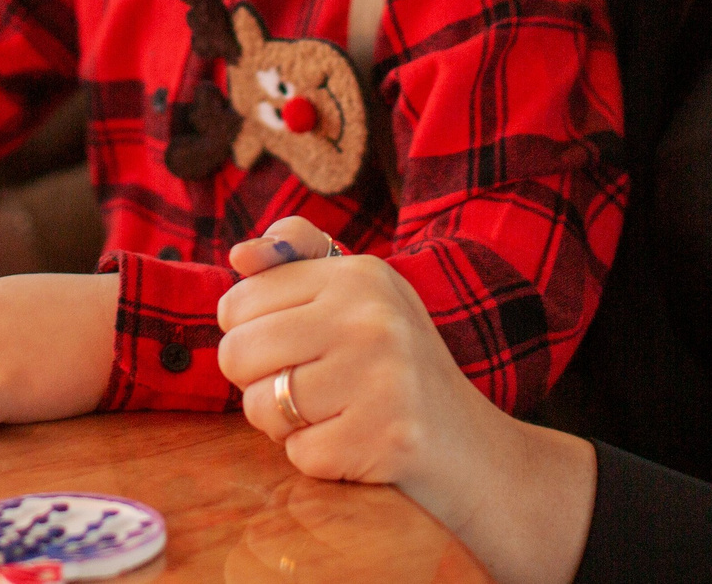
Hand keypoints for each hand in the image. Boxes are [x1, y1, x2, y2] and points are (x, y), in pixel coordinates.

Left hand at [215, 216, 596, 583]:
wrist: (474, 450)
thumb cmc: (396, 366)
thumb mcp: (358, 295)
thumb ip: (294, 259)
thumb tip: (240, 254)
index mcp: (358, 275)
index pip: (238, 303)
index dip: (249, 336)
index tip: (290, 347)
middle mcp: (372, 318)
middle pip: (237, 353)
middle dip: (259, 382)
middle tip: (307, 387)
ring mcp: (383, 379)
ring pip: (261, 407)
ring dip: (285, 424)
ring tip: (333, 414)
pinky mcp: (386, 439)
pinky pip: (298, 454)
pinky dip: (318, 458)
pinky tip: (355, 444)